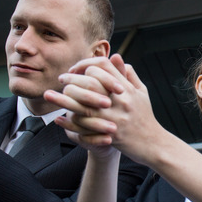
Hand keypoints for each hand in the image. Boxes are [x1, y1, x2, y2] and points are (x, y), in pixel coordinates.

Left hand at [48, 55, 163, 164]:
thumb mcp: (141, 92)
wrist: (153, 144)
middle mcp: (120, 100)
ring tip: (48, 95)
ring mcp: (114, 117)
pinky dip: (69, 122)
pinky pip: (85, 127)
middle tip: (61, 79)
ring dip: (63, 100)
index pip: (103, 66)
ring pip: (83, 105)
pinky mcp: (109, 133)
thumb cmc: (145, 117)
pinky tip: (58, 119)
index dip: (86, 64)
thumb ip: (128, 74)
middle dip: (71, 79)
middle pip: (90, 83)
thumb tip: (115, 57)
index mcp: (127, 88)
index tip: (76, 68)